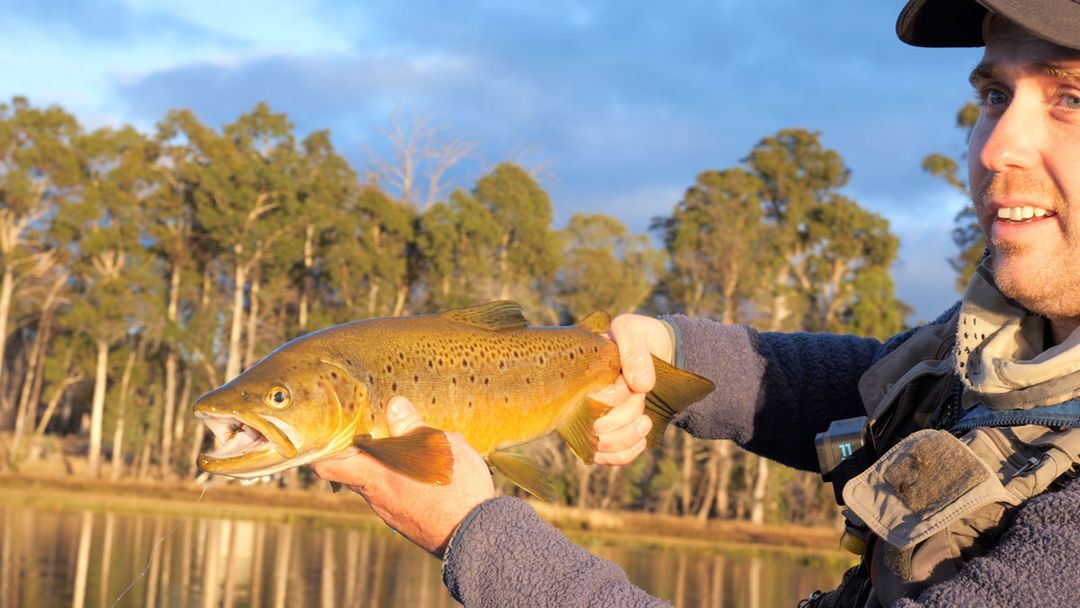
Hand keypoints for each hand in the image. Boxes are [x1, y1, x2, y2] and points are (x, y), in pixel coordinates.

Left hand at [311, 396, 494, 556]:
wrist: (476, 537)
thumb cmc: (455, 490)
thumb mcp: (439, 447)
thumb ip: (414, 427)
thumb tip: (395, 406)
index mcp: (376, 475)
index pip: (328, 465)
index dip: (324, 448)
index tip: (331, 433)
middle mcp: (377, 497)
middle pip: (356, 470)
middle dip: (365, 451)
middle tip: (379, 430)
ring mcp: (392, 512)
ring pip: (380, 482)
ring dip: (390, 465)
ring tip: (414, 449)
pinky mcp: (408, 521)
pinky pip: (398, 495)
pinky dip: (406, 481)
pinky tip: (430, 473)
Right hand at [590, 314, 673, 465]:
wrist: (659, 352)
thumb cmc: (640, 339)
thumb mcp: (636, 331)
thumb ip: (634, 351)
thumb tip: (639, 385)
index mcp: (577, 374)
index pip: (586, 401)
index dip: (615, 398)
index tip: (635, 385)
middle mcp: (577, 399)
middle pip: (594, 427)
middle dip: (626, 414)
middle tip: (641, 396)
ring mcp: (589, 419)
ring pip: (599, 446)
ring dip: (628, 436)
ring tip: (646, 421)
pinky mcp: (604, 435)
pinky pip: (607, 458)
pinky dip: (627, 452)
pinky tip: (641, 437)